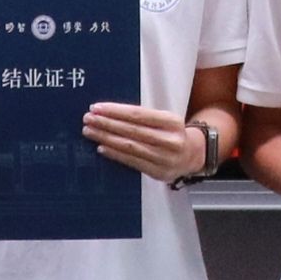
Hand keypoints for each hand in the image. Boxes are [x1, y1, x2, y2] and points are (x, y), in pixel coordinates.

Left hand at [85, 99, 203, 181]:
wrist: (192, 156)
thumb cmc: (171, 133)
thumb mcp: (164, 120)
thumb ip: (142, 116)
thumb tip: (108, 112)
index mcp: (171, 121)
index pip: (138, 114)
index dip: (115, 111)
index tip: (97, 107)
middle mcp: (170, 140)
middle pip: (132, 130)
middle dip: (106, 123)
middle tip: (88, 119)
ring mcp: (164, 158)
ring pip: (130, 146)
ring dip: (106, 138)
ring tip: (90, 132)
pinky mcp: (158, 172)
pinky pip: (132, 162)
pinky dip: (115, 154)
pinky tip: (101, 148)